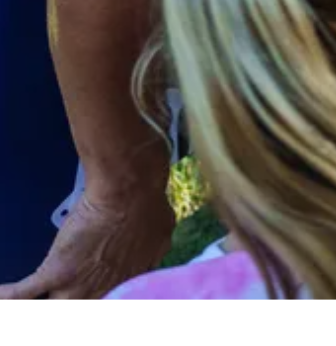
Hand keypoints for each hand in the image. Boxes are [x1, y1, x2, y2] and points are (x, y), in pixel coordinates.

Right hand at [0, 184, 173, 300]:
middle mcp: (103, 292)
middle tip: (64, 290)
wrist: (128, 191)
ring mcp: (78, 287)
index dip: (102, 295)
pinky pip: (22, 293)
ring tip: (31, 295)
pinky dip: (8, 294)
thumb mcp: (160, 234)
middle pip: (80, 303)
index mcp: (129, 284)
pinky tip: (1, 292)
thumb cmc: (148, 206)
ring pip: (54, 303)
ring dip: (43, 298)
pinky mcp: (55, 273)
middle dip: (71, 297)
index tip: (94, 290)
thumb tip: (153, 251)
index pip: (111, 299)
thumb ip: (153, 251)